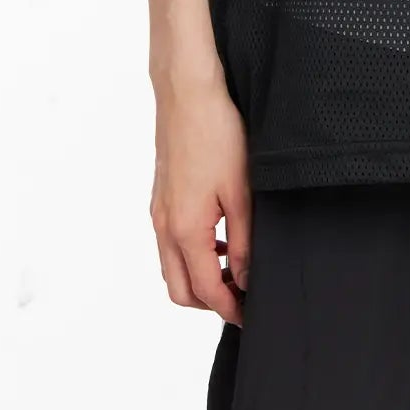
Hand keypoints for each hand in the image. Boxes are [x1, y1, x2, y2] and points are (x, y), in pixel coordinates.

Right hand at [149, 71, 251, 326]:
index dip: (229, 309)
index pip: (205, 290)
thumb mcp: (241, 192)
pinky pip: (170, 244)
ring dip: (199, 279)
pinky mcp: (160, 198)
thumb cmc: (217, 134)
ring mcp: (158, 212)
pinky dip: (191, 256)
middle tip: (242, 298)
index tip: (251, 315)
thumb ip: (242, 242)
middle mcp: (164, 226)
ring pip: (172, 268)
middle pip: (180, 289)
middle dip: (209, 302)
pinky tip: (219, 240)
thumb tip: (244, 280)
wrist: (187, 94)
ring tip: (234, 271)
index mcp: (185, 229)